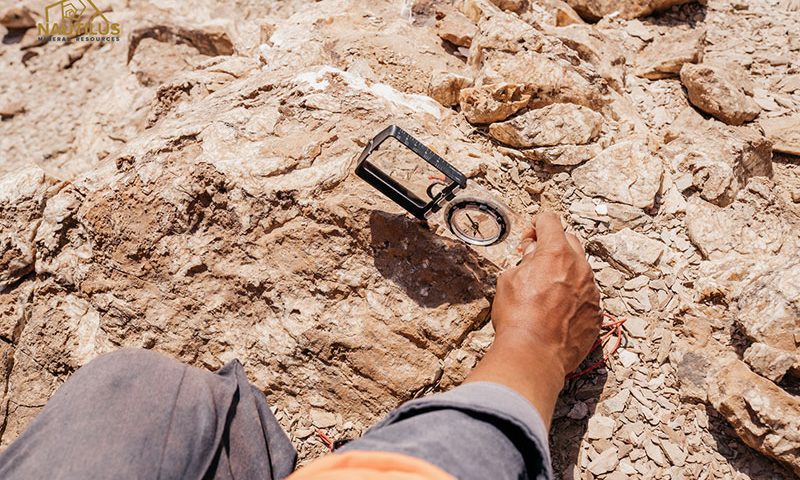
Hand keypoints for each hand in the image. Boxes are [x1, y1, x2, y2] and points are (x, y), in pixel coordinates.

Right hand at [464, 212, 600, 427]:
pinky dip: (572, 296)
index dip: (536, 224)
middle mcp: (579, 268)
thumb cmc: (517, 317)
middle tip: (533, 261)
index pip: (550, 220)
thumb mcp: (508, 280)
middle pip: (569, 241)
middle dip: (551, 246)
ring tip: (543, 290)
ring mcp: (591, 291)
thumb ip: (525, 261)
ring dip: (563, 272)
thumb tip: (533, 257)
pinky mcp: (596, 313)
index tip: (529, 236)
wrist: (534, 354)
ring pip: (579, 270)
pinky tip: (554, 310)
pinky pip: (585, 295)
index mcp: (556, 253)